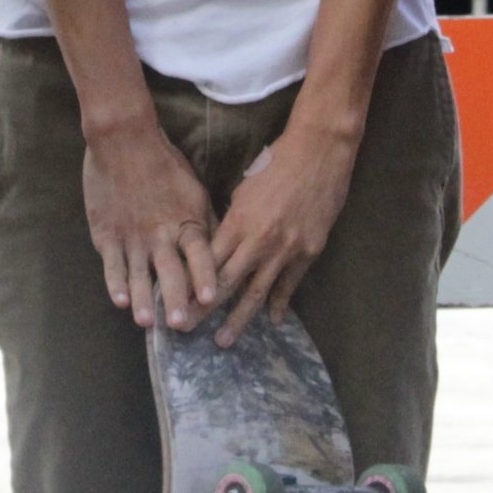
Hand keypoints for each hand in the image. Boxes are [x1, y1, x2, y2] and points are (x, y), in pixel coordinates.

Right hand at [83, 100, 220, 332]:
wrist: (123, 140)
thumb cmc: (165, 165)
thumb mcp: (195, 191)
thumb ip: (207, 223)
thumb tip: (224, 249)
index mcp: (186, 221)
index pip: (200, 254)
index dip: (205, 277)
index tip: (211, 298)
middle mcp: (160, 233)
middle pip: (170, 271)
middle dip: (175, 300)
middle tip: (180, 324)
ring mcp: (132, 236)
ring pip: (139, 274)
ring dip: (143, 300)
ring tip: (147, 322)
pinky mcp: (107, 234)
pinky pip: (112, 264)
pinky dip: (115, 283)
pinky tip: (119, 302)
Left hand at [206, 104, 363, 347]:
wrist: (319, 151)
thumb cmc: (276, 162)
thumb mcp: (244, 189)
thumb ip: (232, 220)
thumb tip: (219, 244)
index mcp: (237, 221)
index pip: (207, 262)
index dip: (189, 284)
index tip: (173, 301)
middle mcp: (258, 240)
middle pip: (225, 283)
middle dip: (204, 310)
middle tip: (185, 331)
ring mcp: (285, 249)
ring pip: (256, 292)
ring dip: (238, 319)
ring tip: (224, 340)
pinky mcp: (309, 251)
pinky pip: (289, 284)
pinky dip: (280, 304)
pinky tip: (272, 321)